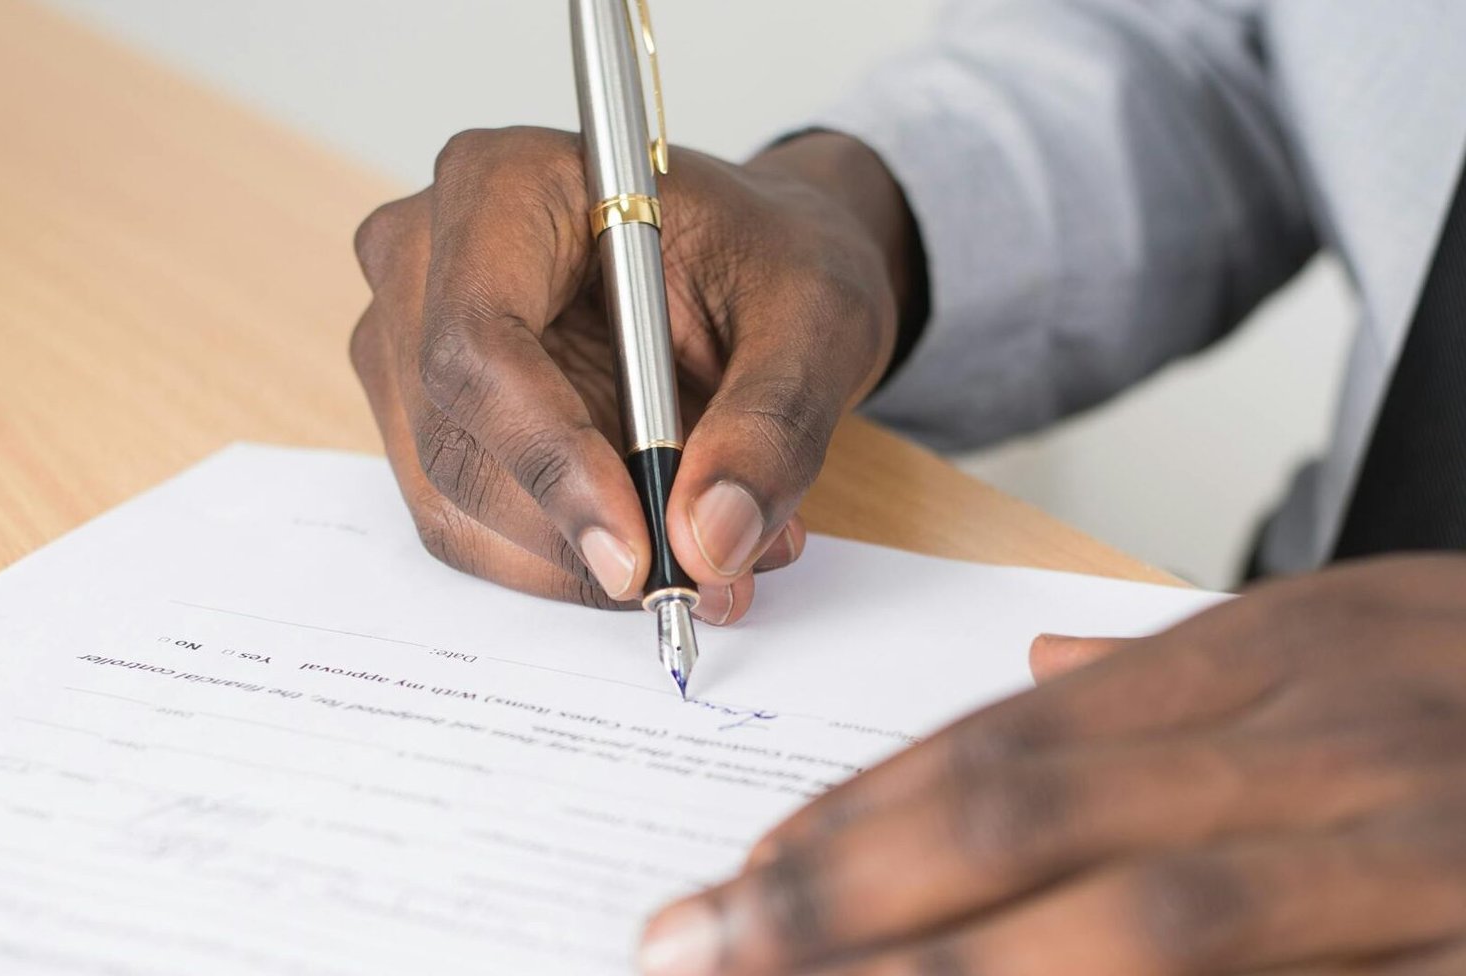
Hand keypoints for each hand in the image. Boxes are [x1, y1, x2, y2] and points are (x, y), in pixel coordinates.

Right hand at [350, 128, 920, 623]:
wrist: (753, 266)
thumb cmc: (771, 257)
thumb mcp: (816, 321)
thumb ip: (771, 426)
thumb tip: (709, 540)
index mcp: (505, 183)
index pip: (479, 341)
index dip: (550, 458)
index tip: (638, 550)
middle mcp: (425, 258)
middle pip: (455, 437)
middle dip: (576, 532)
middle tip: (702, 577)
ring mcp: (409, 341)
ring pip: (455, 500)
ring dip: (576, 560)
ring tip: (710, 556)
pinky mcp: (427, 415)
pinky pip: (469, 523)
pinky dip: (563, 559)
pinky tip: (657, 540)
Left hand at [640, 555, 1465, 973]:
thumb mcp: (1368, 636)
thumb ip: (1184, 677)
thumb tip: (1027, 687)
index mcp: (1282, 652)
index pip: (1010, 739)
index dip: (860, 819)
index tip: (738, 880)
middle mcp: (1330, 740)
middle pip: (1028, 824)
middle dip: (841, 904)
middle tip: (691, 955)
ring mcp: (1413, 851)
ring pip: (1136, 931)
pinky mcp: (1460, 947)